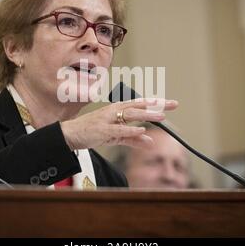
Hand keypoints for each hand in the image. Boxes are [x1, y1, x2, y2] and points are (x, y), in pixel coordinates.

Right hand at [60, 98, 177, 149]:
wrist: (71, 134)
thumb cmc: (93, 132)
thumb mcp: (116, 137)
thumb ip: (133, 139)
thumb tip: (150, 142)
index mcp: (118, 110)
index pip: (141, 104)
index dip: (156, 103)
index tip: (171, 103)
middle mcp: (114, 111)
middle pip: (139, 106)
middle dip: (156, 105)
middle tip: (173, 104)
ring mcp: (108, 119)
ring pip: (130, 115)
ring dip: (146, 115)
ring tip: (161, 116)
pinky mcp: (102, 129)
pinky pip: (118, 129)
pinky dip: (129, 130)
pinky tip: (141, 130)